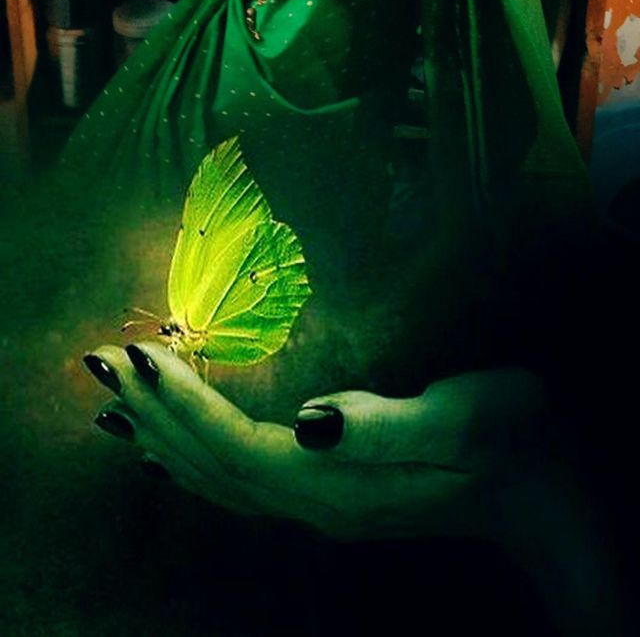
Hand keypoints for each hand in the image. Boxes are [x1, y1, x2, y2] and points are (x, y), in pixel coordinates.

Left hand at [85, 347, 634, 632]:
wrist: (549, 495)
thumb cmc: (517, 441)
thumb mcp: (468, 419)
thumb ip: (387, 424)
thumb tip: (312, 419)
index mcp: (341, 484)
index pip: (236, 445)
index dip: (182, 402)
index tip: (136, 354)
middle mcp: (318, 504)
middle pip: (211, 464)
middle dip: (152, 413)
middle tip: (98, 361)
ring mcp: (321, 506)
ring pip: (216, 477)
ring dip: (161, 436)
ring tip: (111, 402)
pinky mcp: (330, 495)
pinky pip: (237, 479)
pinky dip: (192, 457)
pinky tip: (172, 447)